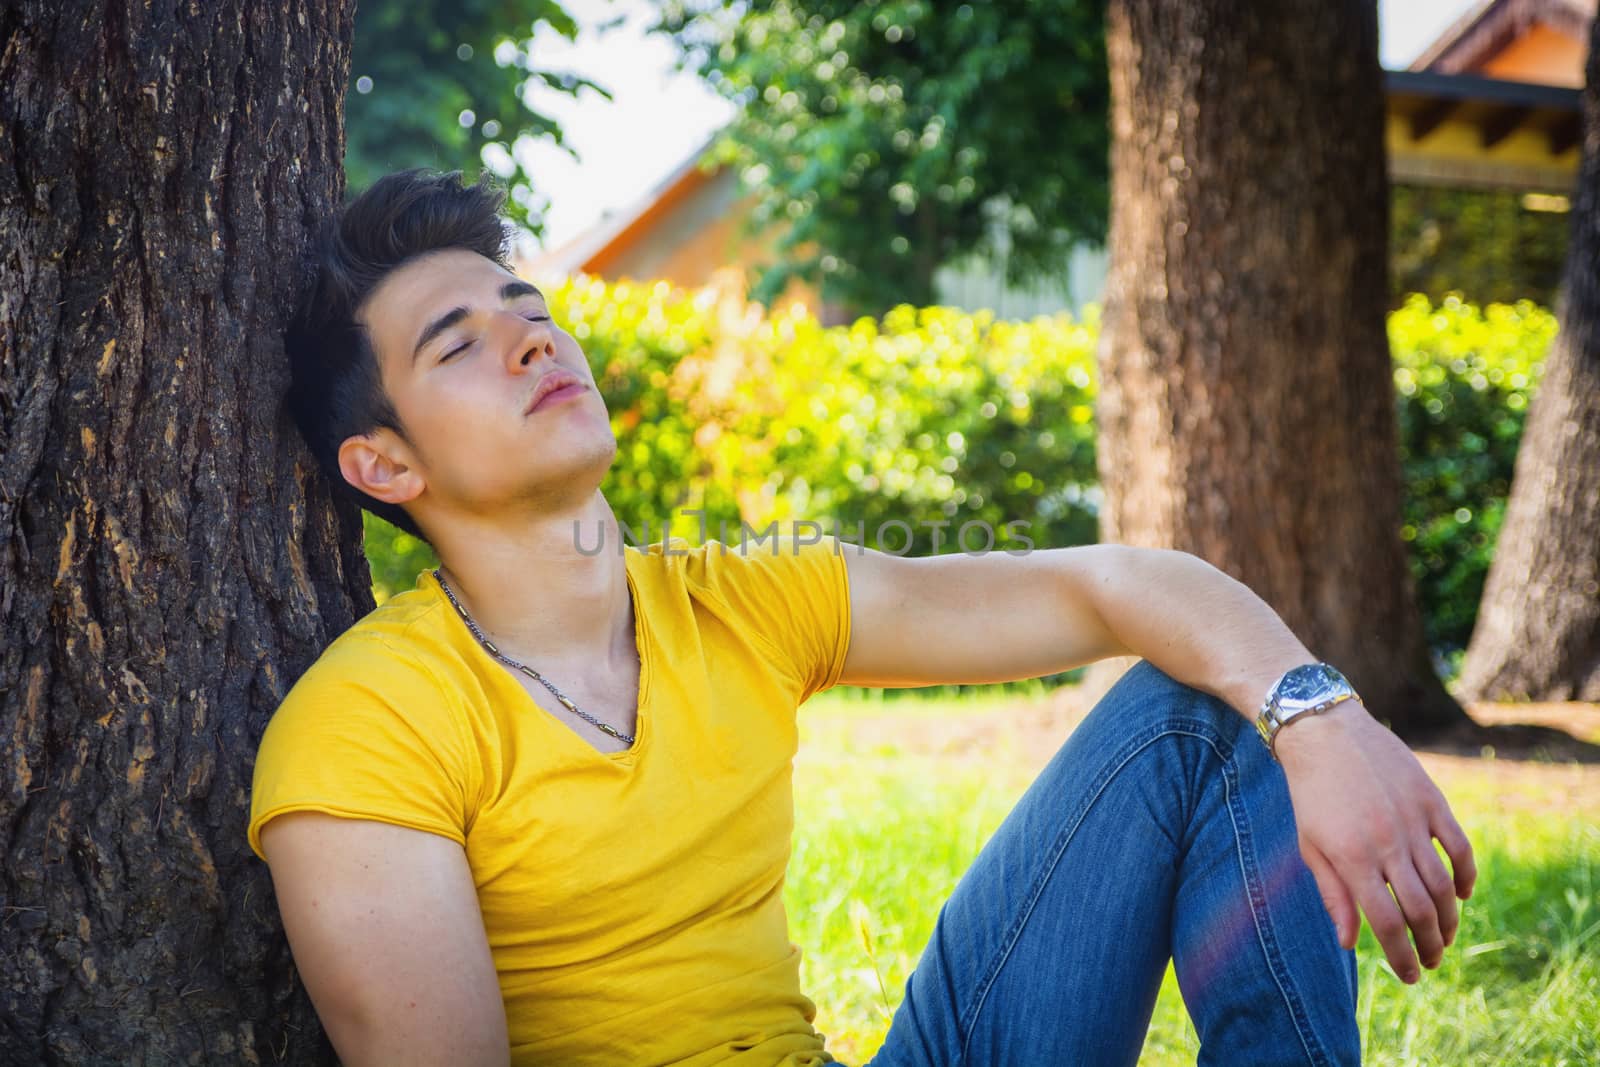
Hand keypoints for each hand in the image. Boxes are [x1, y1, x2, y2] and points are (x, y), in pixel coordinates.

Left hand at [1274, 701, 1476, 981]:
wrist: (1324, 732)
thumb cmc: (1310, 793)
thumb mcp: (1310, 846)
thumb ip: (1333, 894)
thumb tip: (1349, 941)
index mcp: (1352, 859)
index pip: (1387, 924)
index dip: (1402, 957)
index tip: (1410, 976)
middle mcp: (1386, 844)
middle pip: (1422, 910)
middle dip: (1430, 945)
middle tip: (1432, 961)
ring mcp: (1413, 822)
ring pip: (1444, 884)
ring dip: (1449, 918)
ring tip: (1444, 936)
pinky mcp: (1431, 801)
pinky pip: (1460, 847)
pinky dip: (1466, 875)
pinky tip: (1461, 894)